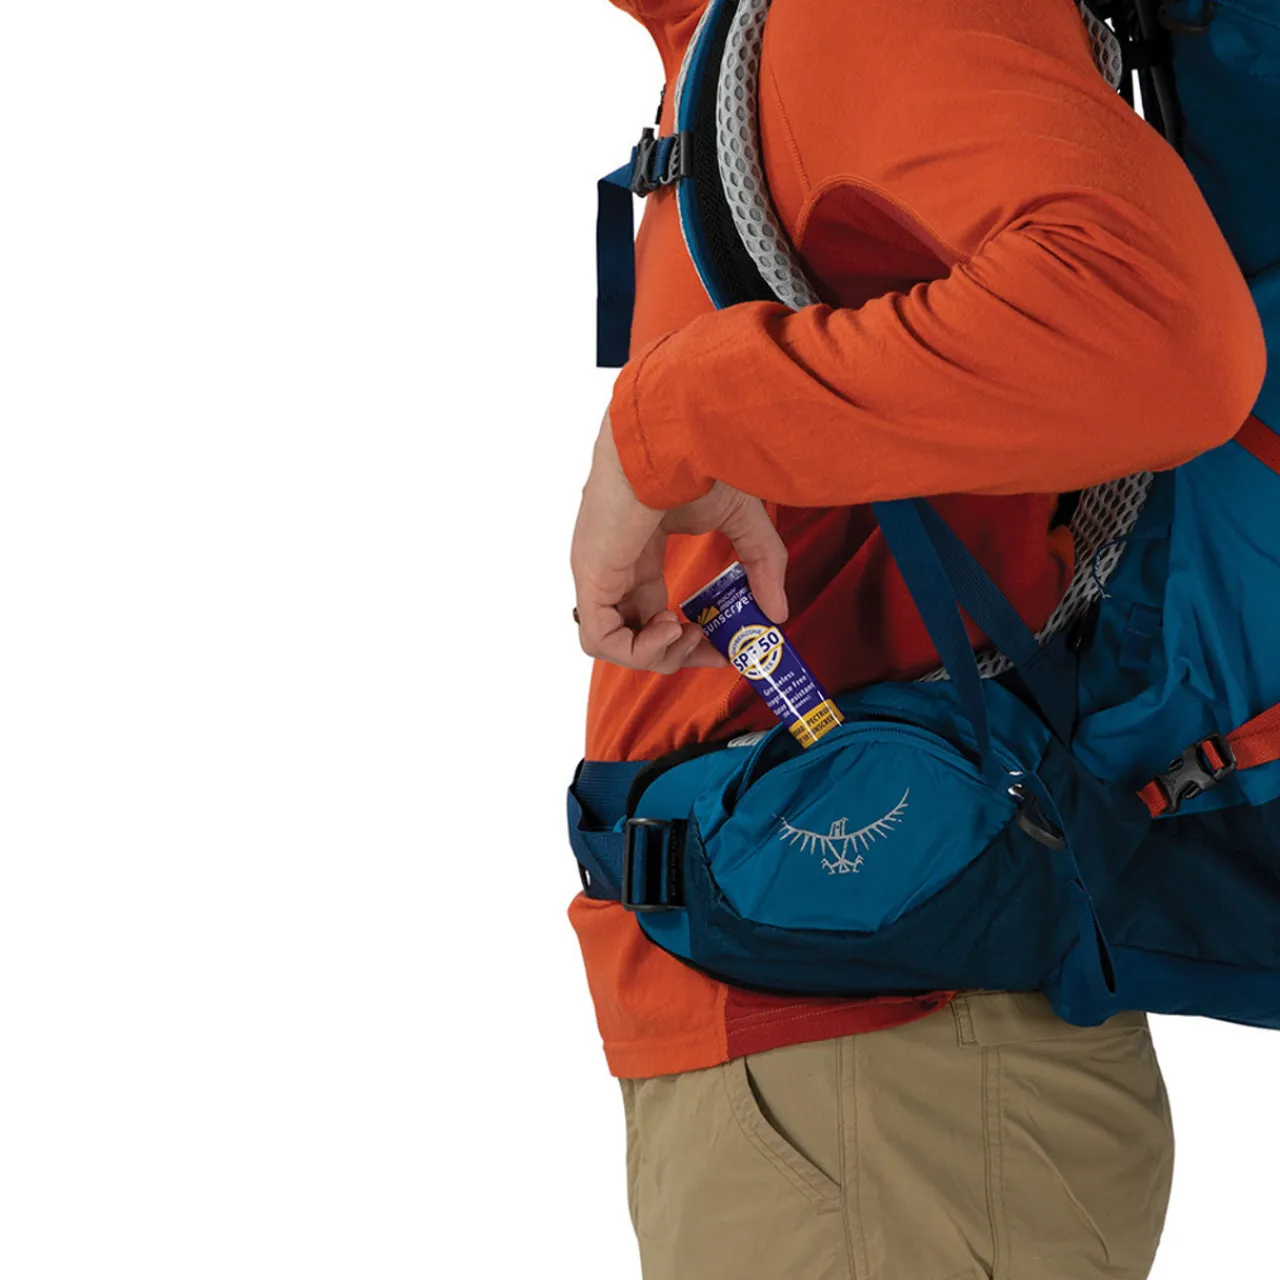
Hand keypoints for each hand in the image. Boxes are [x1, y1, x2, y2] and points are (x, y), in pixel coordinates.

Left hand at [571, 414, 788, 672]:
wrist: (676, 433)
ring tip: (690, 634)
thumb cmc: (699, 460)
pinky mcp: (591, 575)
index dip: (686, 641)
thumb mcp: (743, 521)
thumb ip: (762, 565)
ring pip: (612, 643)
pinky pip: (600, 639)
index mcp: (640, 553)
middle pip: (633, 634)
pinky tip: (673, 626)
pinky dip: (638, 649)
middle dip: (677, 655)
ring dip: (657, 654)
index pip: (651, 614)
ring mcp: (598, 572)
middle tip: (713, 652)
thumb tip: (780, 612)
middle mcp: (614, 566)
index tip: (722, 649)